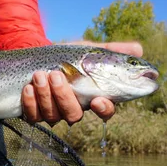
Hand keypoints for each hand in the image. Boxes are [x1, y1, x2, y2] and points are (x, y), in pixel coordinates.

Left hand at [21, 41, 143, 124]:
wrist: (37, 55)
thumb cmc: (68, 56)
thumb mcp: (90, 51)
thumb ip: (112, 51)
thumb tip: (138, 50)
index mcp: (92, 97)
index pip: (105, 112)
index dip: (104, 110)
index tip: (99, 100)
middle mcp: (74, 109)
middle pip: (74, 115)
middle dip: (64, 95)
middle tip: (56, 74)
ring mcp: (54, 114)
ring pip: (53, 116)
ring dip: (46, 94)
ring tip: (39, 74)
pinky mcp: (34, 114)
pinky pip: (33, 116)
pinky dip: (31, 102)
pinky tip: (28, 87)